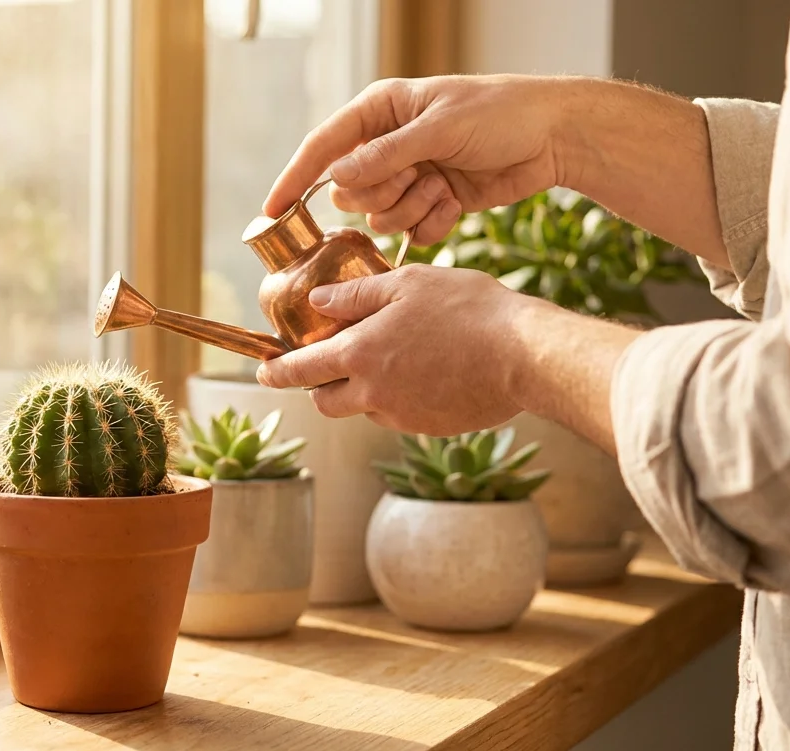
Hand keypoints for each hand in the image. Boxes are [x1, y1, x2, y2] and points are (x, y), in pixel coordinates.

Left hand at [254, 265, 532, 436]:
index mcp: (361, 354)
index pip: (301, 370)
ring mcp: (403, 416)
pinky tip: (425, 373)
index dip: (277, 372)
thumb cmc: (469, 309)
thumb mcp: (408, 283)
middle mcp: (374, 393)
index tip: (264, 372)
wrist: (525, 355)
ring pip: (365, 409)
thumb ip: (356, 295)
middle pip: (325, 402)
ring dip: (363, 391)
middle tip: (327, 366)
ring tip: (393, 358)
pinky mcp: (430, 428)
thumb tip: (319, 301)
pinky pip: (400, 416)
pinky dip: (399, 398)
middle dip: (318, 387)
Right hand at [263, 75, 571, 245]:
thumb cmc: (499, 115)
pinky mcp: (431, 202)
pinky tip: (457, 202)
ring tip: (445, 187)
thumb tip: (337, 176)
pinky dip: (432, 223)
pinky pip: (408, 232)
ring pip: (378, 216)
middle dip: (383, 194)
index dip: (294, 179)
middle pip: (350, 191)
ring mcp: (409, 175)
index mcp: (380, 111)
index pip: (323, 147)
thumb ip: (387, 154)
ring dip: (411, 209)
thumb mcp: (440, 129)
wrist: (552, 137)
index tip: (272, 211)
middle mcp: (387, 144)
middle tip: (419, 176)